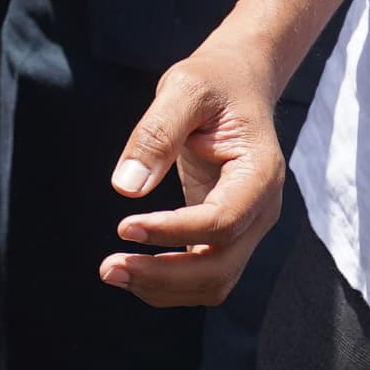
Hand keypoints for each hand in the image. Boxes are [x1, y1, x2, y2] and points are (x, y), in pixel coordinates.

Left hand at [99, 39, 291, 305]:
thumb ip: (156, 134)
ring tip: (112, 271)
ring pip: (214, 282)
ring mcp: (248, 226)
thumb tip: (126, 188)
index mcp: (260, 173)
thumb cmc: (213, 82)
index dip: (172, 232)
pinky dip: (169, 282)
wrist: (238, 84)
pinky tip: (132, 268)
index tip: (123, 227)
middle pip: (220, 267)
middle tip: (108, 268)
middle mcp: (262, 209)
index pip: (220, 222)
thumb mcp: (184, 89)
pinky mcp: (227, 233)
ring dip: (163, 287)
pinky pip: (204, 274)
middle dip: (163, 275)